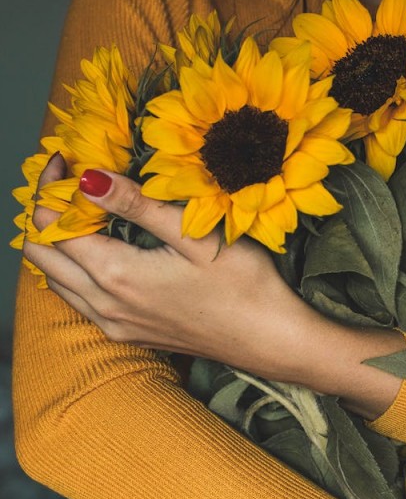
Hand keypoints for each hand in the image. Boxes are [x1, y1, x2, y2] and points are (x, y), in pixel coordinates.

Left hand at [24, 156, 404, 417]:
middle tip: (71, 181)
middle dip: (46, 213)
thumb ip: (138, 206)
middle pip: (42, 255)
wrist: (271, 341)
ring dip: (58, 244)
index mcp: (116, 275)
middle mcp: (104, 304)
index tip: (68, 157)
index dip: (51, 187)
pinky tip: (102, 253)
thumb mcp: (195, 237)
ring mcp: (115, 324)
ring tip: (86, 212)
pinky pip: (79, 300)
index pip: (53, 225)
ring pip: (56, 280)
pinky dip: (74, 271)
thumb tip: (88, 178)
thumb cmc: (245, 285)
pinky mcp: (130, 335)